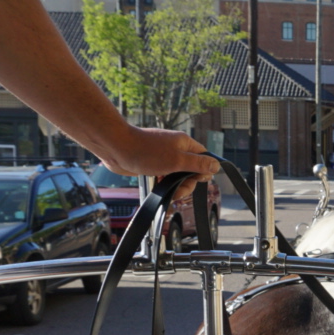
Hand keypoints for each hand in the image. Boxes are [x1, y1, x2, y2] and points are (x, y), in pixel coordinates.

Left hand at [92, 125, 215, 200]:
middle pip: (191, 169)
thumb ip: (198, 164)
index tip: (196, 180)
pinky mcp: (152, 163)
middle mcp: (175, 148)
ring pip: (177, 174)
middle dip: (187, 183)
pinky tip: (158, 186)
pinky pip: (164, 175)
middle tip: (178, 191)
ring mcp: (163, 156)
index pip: (203, 158)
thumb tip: (216, 166)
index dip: (203, 172)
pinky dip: (164, 183)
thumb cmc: (146, 151)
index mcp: (185, 143)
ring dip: (175, 185)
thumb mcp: (177, 160)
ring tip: (166, 190)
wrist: (116, 148)